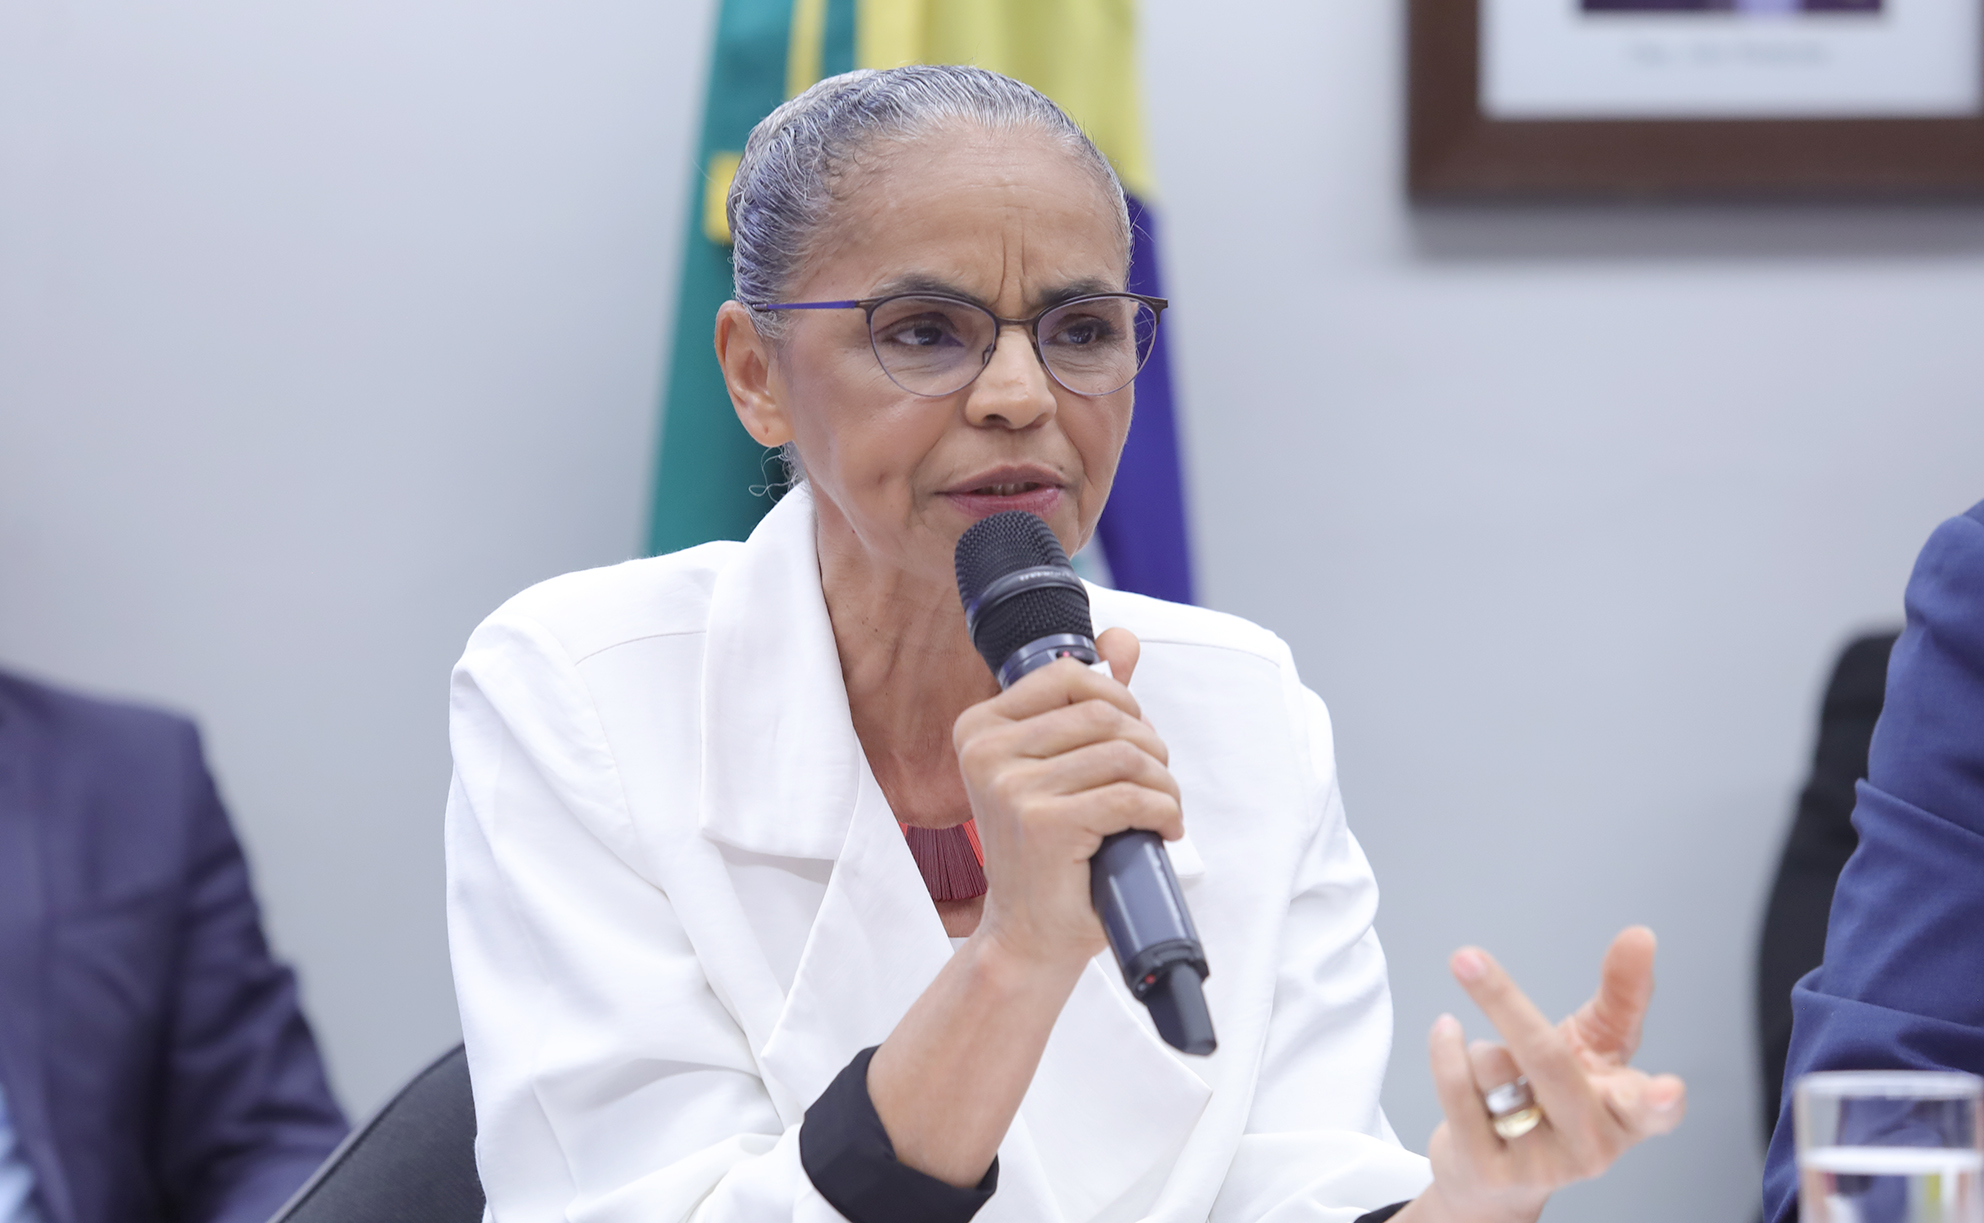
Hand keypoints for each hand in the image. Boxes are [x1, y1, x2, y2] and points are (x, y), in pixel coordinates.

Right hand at [951, 628, 1180, 971]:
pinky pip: (1129, 796)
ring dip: (1161, 782)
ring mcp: (1010, 787)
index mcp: (979, 728)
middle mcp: (985, 752)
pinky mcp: (1043, 823)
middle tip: (1155, 781)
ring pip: (1123, 754)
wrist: (1029, 934)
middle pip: (1104, 714)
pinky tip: (1162, 829)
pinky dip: (1162, 810)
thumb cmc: (1048, 851)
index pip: (1069, 675)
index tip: (1135, 735)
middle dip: (1149, 745)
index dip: (1120, 699)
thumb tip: (1121, 640)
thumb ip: (1086, 701)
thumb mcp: (1060, 766)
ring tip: (1161, 808)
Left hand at [1402, 927, 1687, 1222]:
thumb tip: (1640, 936)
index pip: (1652, 1109)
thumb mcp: (1596, 1047)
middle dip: (1502, 1000)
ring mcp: (1541, 1163)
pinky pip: (1457, 1089)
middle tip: (1467, 958)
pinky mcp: (1489, 1169)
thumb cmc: (1558, 1101)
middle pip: (1548, 1059)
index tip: (1667, 1089)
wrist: (1498, 1175)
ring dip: (1482, 1050)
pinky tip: (1447, 1035)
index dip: (1660, 1102)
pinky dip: (1445, 1050)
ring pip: (1493, 1065)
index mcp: (1627, 1113)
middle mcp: (1591, 1144)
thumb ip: (1622, 993)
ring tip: (1500, 1078)